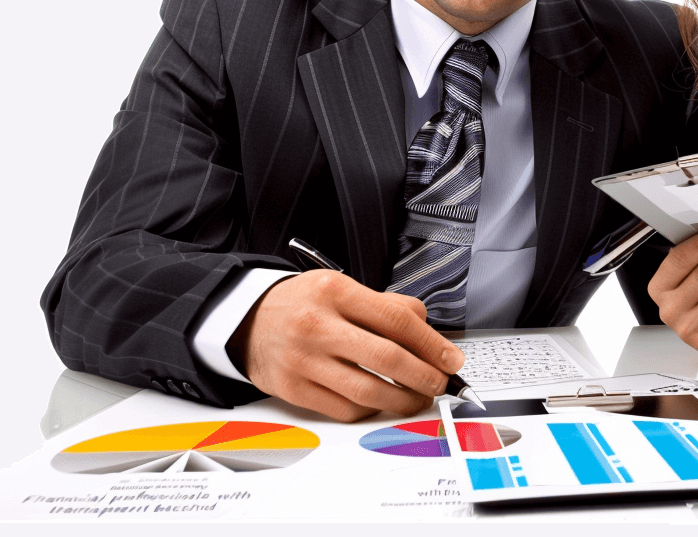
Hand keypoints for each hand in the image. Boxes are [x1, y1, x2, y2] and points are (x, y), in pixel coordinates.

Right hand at [227, 270, 465, 421]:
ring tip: (417, 398)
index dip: (432, 344)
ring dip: (403, 400)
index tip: (451, 359)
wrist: (247, 320)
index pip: (397, 320)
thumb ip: (386, 306)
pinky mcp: (293, 389)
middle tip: (440, 383)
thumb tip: (429, 335)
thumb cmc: (303, 304)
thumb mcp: (341, 287)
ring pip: (368, 391)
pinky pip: (344, 409)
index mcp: (336, 292)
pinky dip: (371, 410)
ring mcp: (303, 360)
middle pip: (387, 359)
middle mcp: (318, 326)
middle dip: (425, 376)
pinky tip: (381, 402)